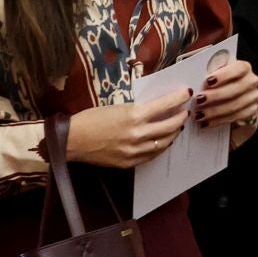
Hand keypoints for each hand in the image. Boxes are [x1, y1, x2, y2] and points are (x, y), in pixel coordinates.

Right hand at [65, 89, 191, 167]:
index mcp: (134, 115)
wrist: (72, 140)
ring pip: (164, 142)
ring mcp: (135, 150)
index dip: (178, 98)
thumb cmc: (91, 119)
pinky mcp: (130, 162)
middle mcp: (138, 134)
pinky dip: (161, 146)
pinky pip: (152, 155)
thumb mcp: (117, 107)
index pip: (165, 105)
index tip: (185, 93)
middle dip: (180, 117)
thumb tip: (156, 108)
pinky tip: (163, 141)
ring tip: (177, 125)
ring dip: (174, 132)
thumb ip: (137, 109)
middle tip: (184, 111)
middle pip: (170, 125)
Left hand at [195, 58, 257, 130]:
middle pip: (236, 89)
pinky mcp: (251, 111)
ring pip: (235, 105)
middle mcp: (252, 81)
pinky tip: (206, 122)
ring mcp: (253, 97)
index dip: (224, 75)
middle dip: (216, 96)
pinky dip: (219, 121)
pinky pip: (236, 117)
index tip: (208, 81)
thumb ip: (208, 73)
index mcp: (244, 67)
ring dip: (215, 111)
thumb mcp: (213, 73)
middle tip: (198, 100)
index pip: (239, 69)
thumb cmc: (216, 81)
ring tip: (199, 114)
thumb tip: (194, 78)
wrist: (226, 94)